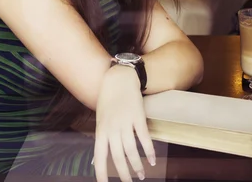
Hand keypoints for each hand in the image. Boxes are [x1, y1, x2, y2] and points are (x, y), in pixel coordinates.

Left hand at [94, 65, 155, 181]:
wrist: (119, 80)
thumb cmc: (108, 101)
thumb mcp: (101, 120)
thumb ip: (102, 137)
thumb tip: (99, 158)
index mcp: (101, 130)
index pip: (99, 157)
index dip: (102, 173)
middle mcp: (112, 128)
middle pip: (118, 157)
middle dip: (123, 174)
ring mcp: (125, 123)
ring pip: (131, 150)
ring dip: (137, 165)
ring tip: (141, 175)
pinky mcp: (138, 117)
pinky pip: (144, 139)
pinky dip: (150, 151)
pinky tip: (153, 160)